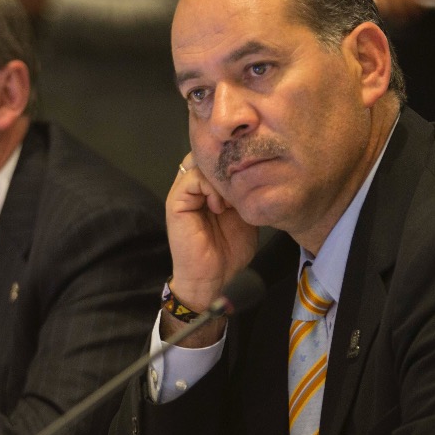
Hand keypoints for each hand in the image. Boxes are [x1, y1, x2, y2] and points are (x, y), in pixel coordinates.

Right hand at [165, 152, 259, 345]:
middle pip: (207, 155)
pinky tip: (219, 206)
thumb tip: (258, 173)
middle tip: (244, 180)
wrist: (211, 278)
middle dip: (227, 163)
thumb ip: (247, 195)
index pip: (219, 158)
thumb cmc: (229, 252)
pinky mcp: (176, 202)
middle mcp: (194, 186)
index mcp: (209, 189)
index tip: (254, 173)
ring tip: (231, 199)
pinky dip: (209, 188)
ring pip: (199, 162)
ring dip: (219, 177)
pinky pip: (191, 179)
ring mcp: (183, 193)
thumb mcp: (246, 216)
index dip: (236, 158)